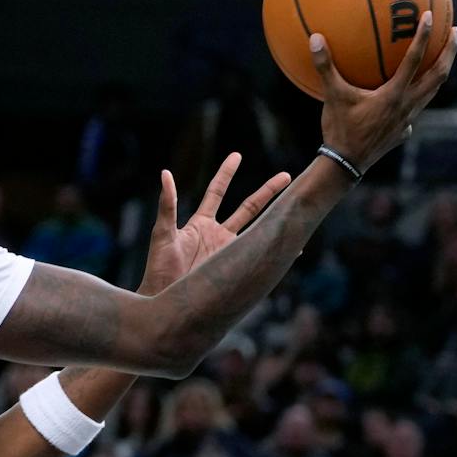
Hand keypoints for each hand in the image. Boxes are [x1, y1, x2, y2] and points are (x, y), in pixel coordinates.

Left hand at [140, 154, 292, 291]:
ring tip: (297, 204)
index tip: (237, 156)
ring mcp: (229, 252)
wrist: (165, 300)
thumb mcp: (163, 234)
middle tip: (287, 176)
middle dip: (268, 191)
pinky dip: (277, 251)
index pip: (217, 192)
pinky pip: (260, 258)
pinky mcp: (236, 269)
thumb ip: (167, 205)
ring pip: (259, 229)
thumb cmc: (159, 268)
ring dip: (277, 218)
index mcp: (201, 224)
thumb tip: (165, 173)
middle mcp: (219, 235)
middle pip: (249, 207)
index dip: (226, 173)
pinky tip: (294, 247)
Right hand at [312, 11, 456, 172]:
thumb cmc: (339, 129)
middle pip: (439, 75)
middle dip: (449, 51)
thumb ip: (325, 67)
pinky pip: (417, 107)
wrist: (346, 165)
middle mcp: (408, 106)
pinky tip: (410, 90)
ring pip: (432, 91)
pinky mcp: (404, 131)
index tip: (430, 16)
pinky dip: (419, 93)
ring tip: (443, 54)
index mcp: (394, 95)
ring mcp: (409, 119)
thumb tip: (315, 38)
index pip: (415, 60)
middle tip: (454, 31)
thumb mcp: (331, 96)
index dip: (423, 36)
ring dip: (440, 70)